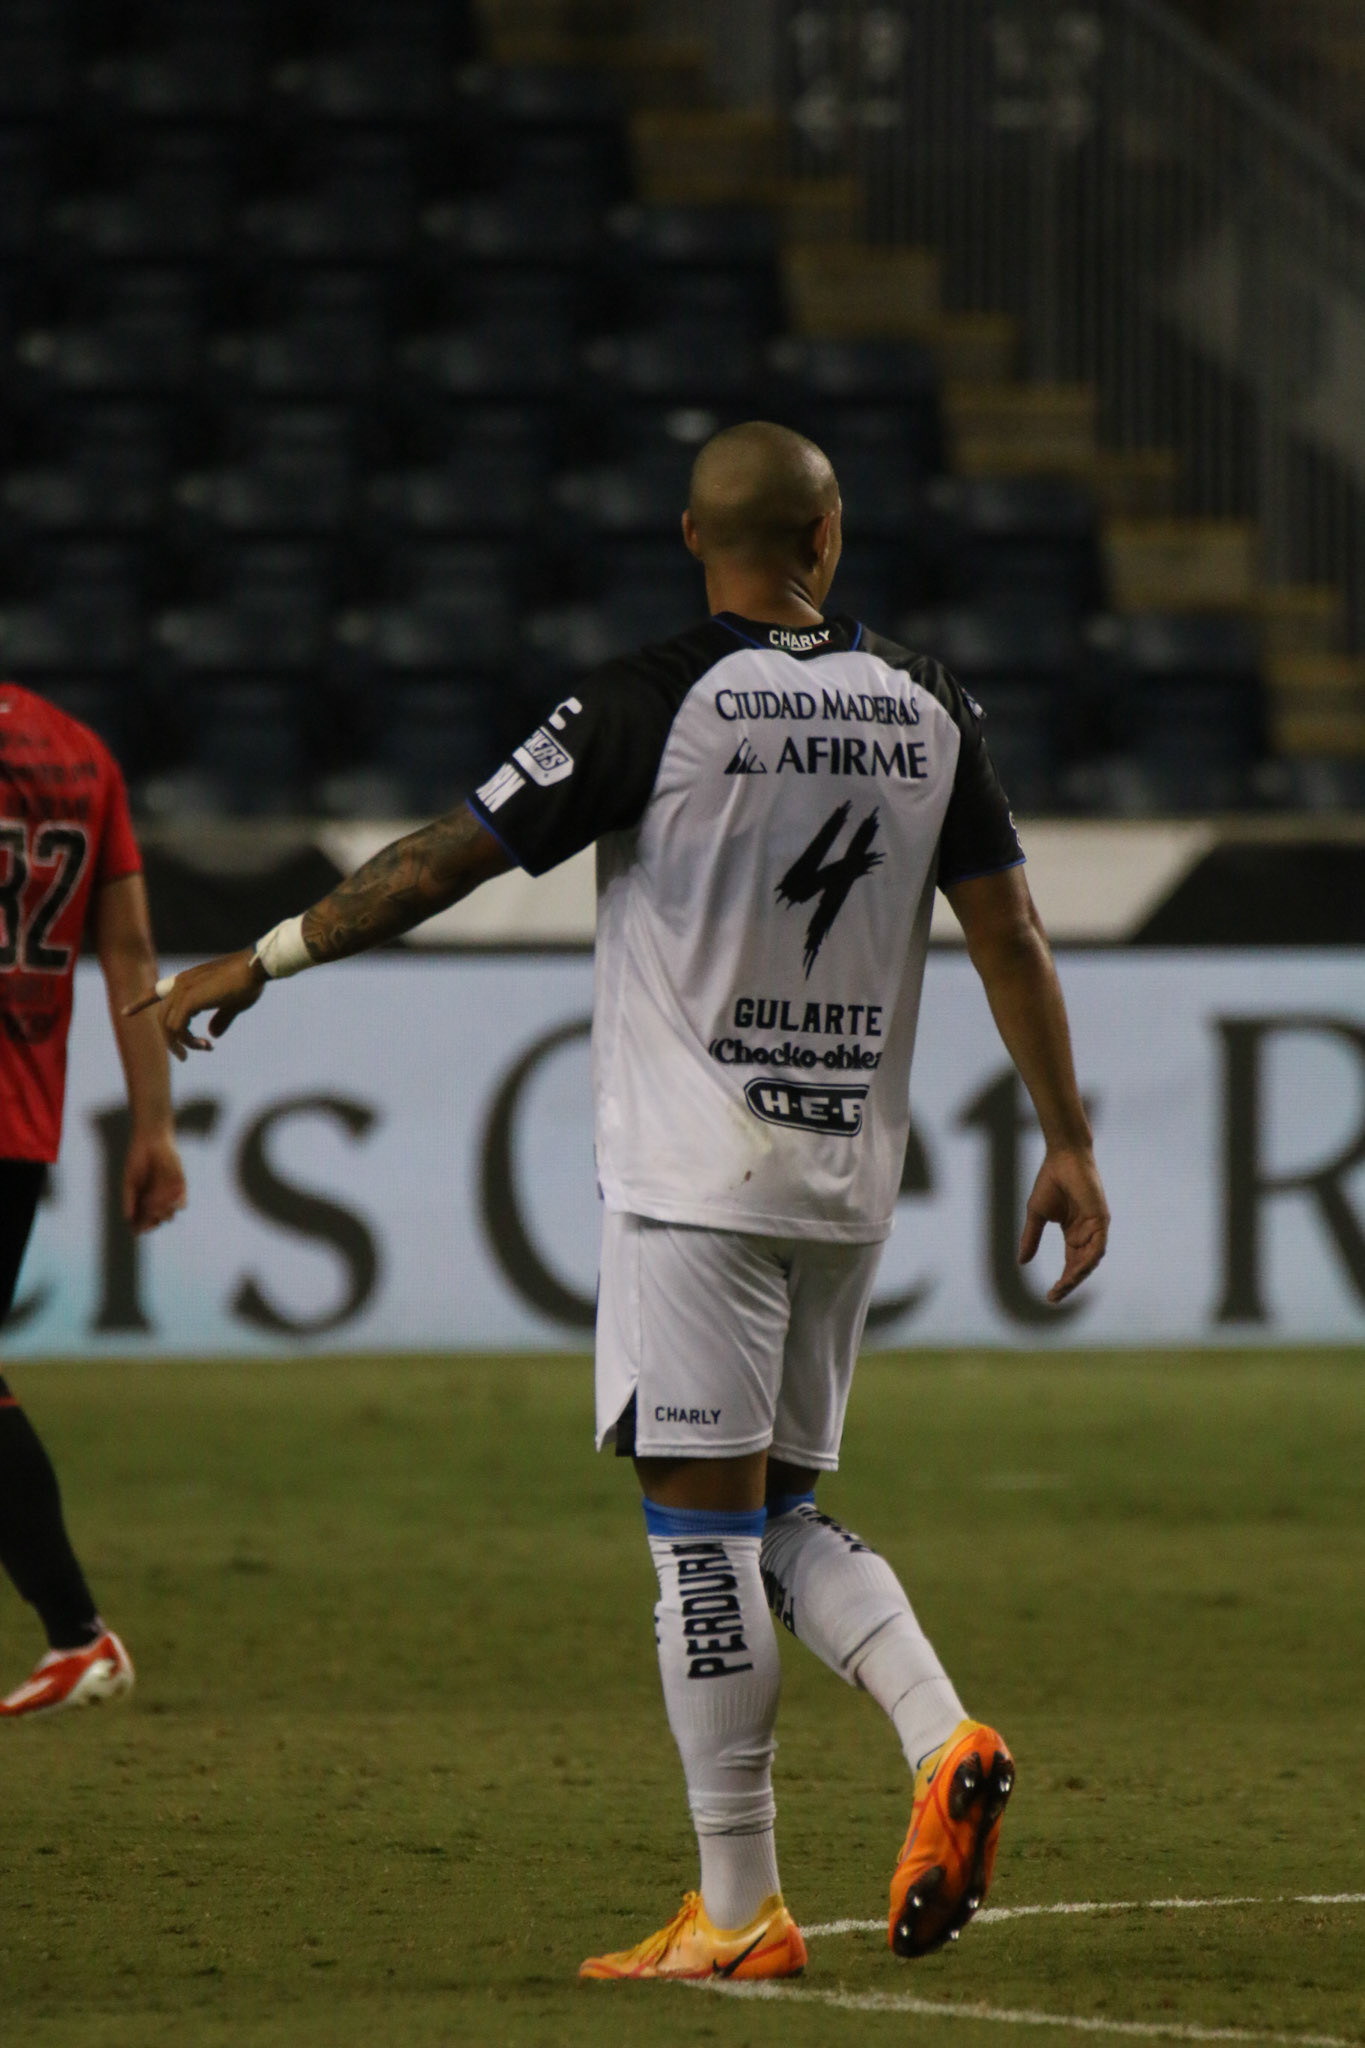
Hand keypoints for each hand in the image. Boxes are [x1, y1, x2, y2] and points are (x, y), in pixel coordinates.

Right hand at [122, 1128, 186, 1233]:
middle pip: (158, 1220)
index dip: (144, 1227)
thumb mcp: (130, 1181)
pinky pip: (181, 1203)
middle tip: (145, 1208)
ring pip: (170, 1215)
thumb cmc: (138, 1160)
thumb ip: (129, 1199)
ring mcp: (172, 1194)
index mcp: (146, 1201)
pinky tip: (167, 1193)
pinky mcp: (182, 1186)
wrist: (152, 1140)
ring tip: (152, 1198)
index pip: (147, 1222)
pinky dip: (174, 1204)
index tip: (139, 1229)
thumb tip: (128, 1218)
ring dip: (161, 1211)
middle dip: (152, 1219)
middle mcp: (160, 1200)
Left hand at [125, 948, 266, 1060]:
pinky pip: (177, 1028)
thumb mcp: (232, 1004)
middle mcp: (180, 984)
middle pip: (162, 1018)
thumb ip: (220, 1019)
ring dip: (183, 1044)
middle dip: (172, 1041)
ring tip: (203, 1049)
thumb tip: (212, 1034)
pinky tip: (204, 1044)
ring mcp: (182, 991)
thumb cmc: (247, 983)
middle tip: (185, 1057)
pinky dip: (187, 1041)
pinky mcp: (188, 1000)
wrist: (253, 969)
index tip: (125, 1012)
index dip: (141, 1002)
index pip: (156, 991)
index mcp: (188, 981)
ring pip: (168, 1026)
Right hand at [1019, 1145, 1109, 1303]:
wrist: (1062, 1158)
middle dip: (1069, 1283)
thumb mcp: (1036, 1215)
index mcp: (1074, 1233)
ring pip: (1091, 1260)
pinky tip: (1077, 1271)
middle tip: (1054, 1296)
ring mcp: (1096, 1227)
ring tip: (1063, 1287)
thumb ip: (1031, 1238)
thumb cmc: (1050, 1181)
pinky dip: (1089, 1260)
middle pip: (1081, 1266)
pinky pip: (1098, 1246)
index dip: (1062, 1281)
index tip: (1049, 1296)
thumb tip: (1021, 1262)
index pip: (1071, 1263)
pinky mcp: (1102, 1219)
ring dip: (1078, 1275)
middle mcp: (1087, 1233)